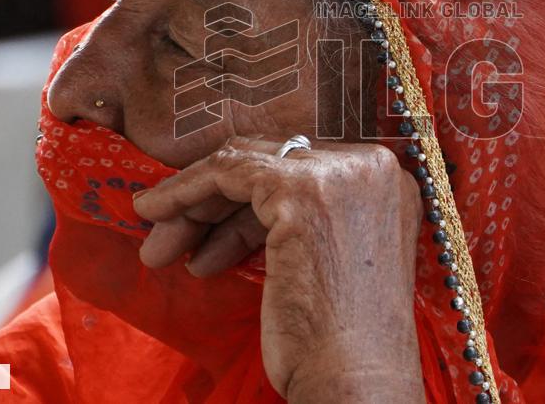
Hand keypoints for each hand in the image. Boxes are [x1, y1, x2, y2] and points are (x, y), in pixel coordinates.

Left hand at [133, 137, 423, 401]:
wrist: (355, 381)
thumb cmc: (339, 340)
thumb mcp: (326, 258)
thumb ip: (297, 221)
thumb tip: (235, 210)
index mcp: (388, 181)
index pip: (300, 168)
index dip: (245, 197)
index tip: (205, 227)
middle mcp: (373, 167)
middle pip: (272, 164)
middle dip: (215, 202)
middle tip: (170, 240)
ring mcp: (341, 174)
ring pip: (245, 166)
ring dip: (193, 204)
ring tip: (158, 247)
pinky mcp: (303, 191)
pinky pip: (227, 173)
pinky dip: (186, 190)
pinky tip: (156, 214)